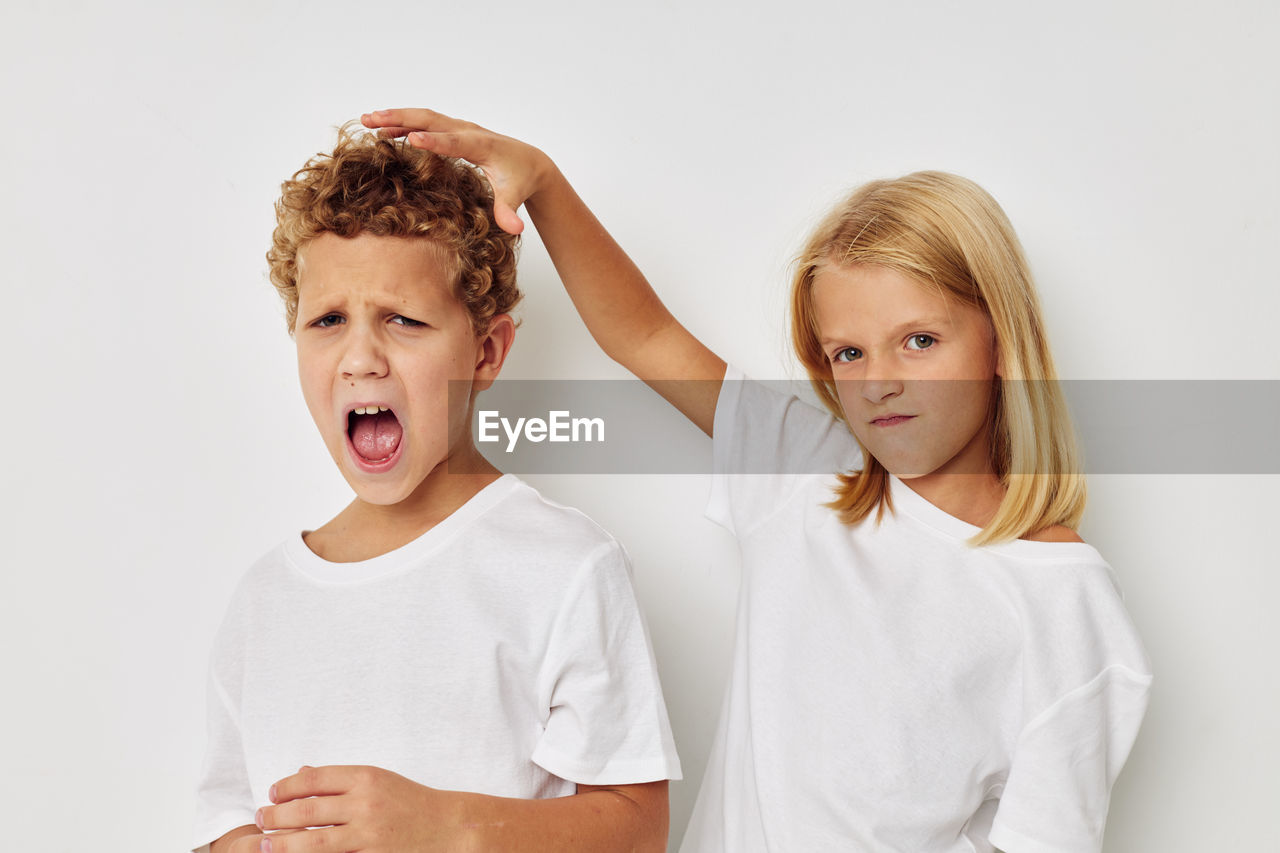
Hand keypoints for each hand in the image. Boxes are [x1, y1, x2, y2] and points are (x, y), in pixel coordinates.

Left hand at [255, 765, 464, 852]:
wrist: (448, 827)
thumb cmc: (412, 802)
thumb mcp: (379, 780)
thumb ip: (341, 779)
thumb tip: (302, 773)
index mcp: (366, 777)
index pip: (315, 779)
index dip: (288, 786)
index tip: (272, 792)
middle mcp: (365, 803)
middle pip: (308, 809)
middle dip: (277, 815)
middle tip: (260, 818)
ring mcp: (368, 834)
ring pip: (313, 841)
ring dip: (283, 843)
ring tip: (265, 843)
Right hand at [362, 108, 552, 235]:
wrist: (530, 162)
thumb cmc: (520, 180)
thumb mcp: (515, 197)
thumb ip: (509, 213)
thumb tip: (515, 230)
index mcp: (482, 146)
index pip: (454, 142)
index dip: (434, 141)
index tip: (412, 139)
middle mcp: (468, 131)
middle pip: (431, 119)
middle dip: (400, 118)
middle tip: (371, 119)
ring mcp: (459, 128)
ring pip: (424, 117)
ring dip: (396, 117)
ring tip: (367, 119)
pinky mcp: (453, 131)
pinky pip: (425, 123)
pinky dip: (404, 123)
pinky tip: (383, 129)